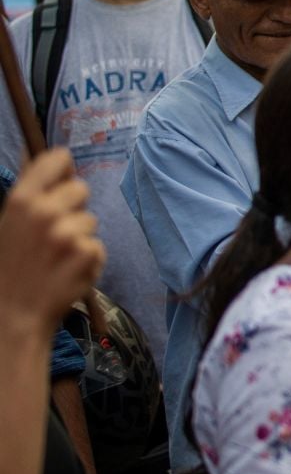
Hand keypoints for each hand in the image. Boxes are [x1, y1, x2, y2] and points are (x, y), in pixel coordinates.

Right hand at [0, 150, 104, 332]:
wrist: (13, 314)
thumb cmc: (11, 267)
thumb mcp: (9, 224)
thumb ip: (33, 196)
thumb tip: (60, 161)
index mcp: (21, 199)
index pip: (58, 159)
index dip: (63, 171)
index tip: (60, 183)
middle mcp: (44, 211)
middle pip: (81, 188)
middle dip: (72, 208)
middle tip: (52, 234)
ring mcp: (68, 233)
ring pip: (91, 220)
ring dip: (80, 236)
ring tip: (56, 258)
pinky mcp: (88, 254)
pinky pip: (98, 246)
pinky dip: (87, 259)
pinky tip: (66, 272)